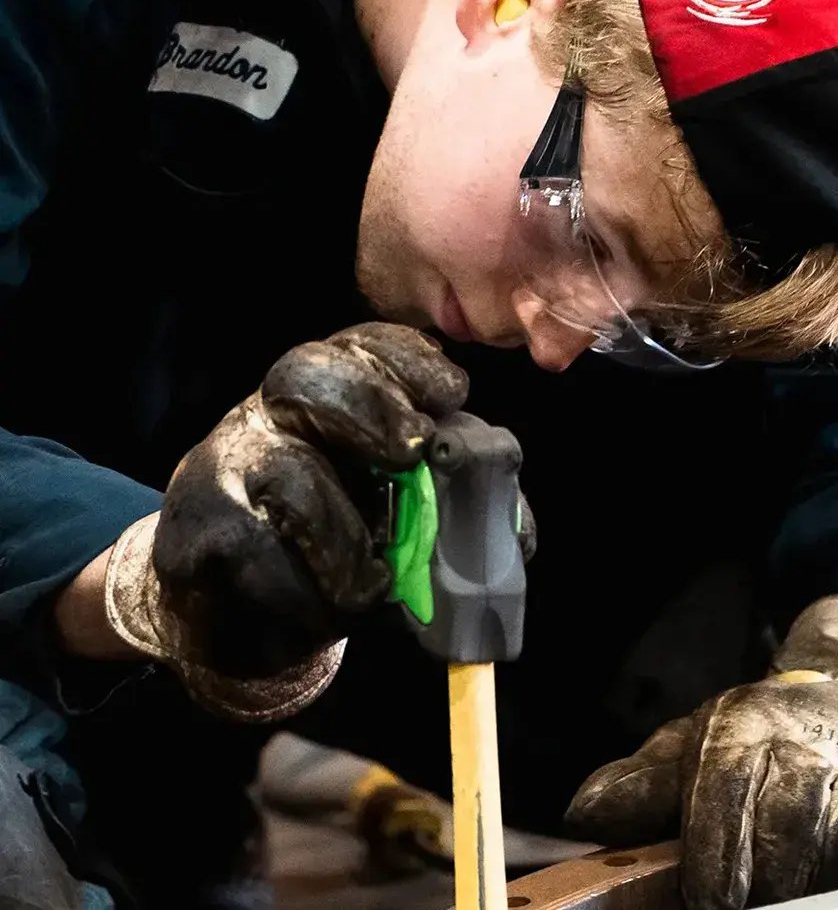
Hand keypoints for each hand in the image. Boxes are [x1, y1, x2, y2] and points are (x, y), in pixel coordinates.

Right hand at [103, 323, 467, 718]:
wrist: (241, 618)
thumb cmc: (342, 547)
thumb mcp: (406, 516)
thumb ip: (458, 511)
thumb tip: (516, 535)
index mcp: (332, 393)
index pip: (363, 346)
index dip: (407, 360)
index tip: (452, 394)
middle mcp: (270, 412)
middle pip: (304, 373)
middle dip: (368, 408)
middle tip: (411, 452)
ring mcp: (223, 466)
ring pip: (285, 471)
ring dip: (345, 536)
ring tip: (376, 583)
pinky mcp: (195, 533)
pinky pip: (256, 554)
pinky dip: (307, 592)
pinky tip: (331, 607)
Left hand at [566, 597, 837, 909]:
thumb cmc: (772, 736)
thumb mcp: (699, 745)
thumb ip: (644, 785)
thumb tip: (583, 815)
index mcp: (742, 728)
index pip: (720, 800)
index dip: (710, 870)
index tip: (703, 905)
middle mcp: (807, 741)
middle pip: (777, 836)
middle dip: (755, 891)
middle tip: (741, 906)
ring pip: (831, 852)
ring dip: (805, 887)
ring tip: (786, 896)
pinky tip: (834, 883)